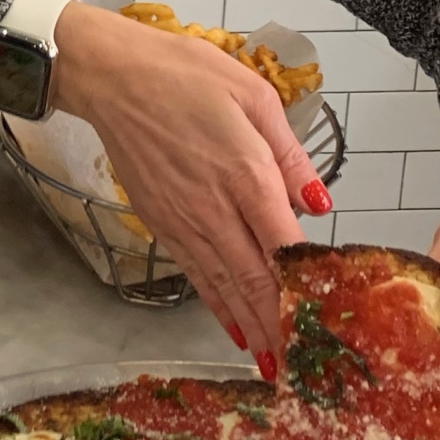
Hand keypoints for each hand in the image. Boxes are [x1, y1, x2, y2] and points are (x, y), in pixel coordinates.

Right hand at [49, 4, 330, 366]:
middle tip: (304, 366)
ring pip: (224, 286)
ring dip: (251, 327)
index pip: (284, 249)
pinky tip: (232, 327)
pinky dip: (217, 305)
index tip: (329, 322)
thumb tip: (319, 205)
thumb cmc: (184, 73)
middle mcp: (215, 208)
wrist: (111, 77)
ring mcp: (183, 221)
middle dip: (280, 327)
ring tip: (274, 362)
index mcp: (246, 174)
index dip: (306, 291)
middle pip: (255, 282)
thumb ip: (290, 155)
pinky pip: (195, 273)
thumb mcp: (254, 96)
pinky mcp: (160, 222)